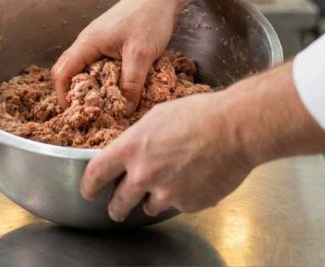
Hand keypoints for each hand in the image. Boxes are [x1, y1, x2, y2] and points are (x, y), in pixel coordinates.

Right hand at [52, 0, 178, 112]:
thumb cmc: (149, 17)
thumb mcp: (140, 54)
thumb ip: (130, 84)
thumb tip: (124, 112)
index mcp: (87, 43)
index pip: (62, 73)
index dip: (63, 95)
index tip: (75, 113)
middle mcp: (89, 42)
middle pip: (71, 72)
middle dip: (77, 94)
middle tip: (92, 113)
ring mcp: (100, 41)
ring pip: (88, 68)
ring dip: (94, 87)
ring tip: (107, 105)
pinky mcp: (112, 42)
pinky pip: (101, 64)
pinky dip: (106, 78)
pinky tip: (121, 87)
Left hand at [79, 89, 255, 221]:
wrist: (235, 129)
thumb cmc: (199, 114)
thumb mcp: (157, 116)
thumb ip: (138, 138)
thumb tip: (132, 148)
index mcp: (131, 149)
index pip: (96, 174)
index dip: (89, 185)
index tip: (89, 191)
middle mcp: (144, 174)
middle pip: (118, 203)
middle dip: (116, 208)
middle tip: (117, 209)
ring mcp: (166, 193)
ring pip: (148, 207)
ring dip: (152, 200)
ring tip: (167, 185)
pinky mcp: (188, 204)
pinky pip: (178, 205)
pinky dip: (182, 197)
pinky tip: (194, 179)